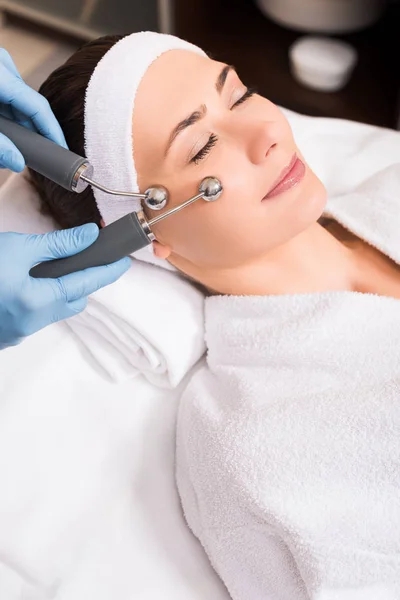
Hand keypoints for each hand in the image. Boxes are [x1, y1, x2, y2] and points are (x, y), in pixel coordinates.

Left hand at [0, 47, 66, 171]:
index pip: (38, 107)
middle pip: (30, 106)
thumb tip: (17, 163)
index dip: (52, 133)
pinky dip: (8, 116)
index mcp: (0, 75)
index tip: (61, 151)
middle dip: (31, 133)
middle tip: (33, 157)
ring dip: (18, 127)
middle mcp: (2, 66)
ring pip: (19, 103)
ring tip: (13, 145)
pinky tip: (6, 132)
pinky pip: (9, 97)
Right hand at [0, 224, 130, 348]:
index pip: (85, 284)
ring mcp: (17, 334)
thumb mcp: (17, 248)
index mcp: (37, 302)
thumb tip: (89, 236)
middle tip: (82, 262)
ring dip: (55, 293)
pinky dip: (36, 302)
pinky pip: (33, 318)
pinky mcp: (6, 337)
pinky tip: (24, 287)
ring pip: (52, 312)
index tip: (123, 263)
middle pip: (72, 303)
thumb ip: (57, 244)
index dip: (107, 272)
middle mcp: (30, 324)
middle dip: (80, 284)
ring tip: (46, 271)